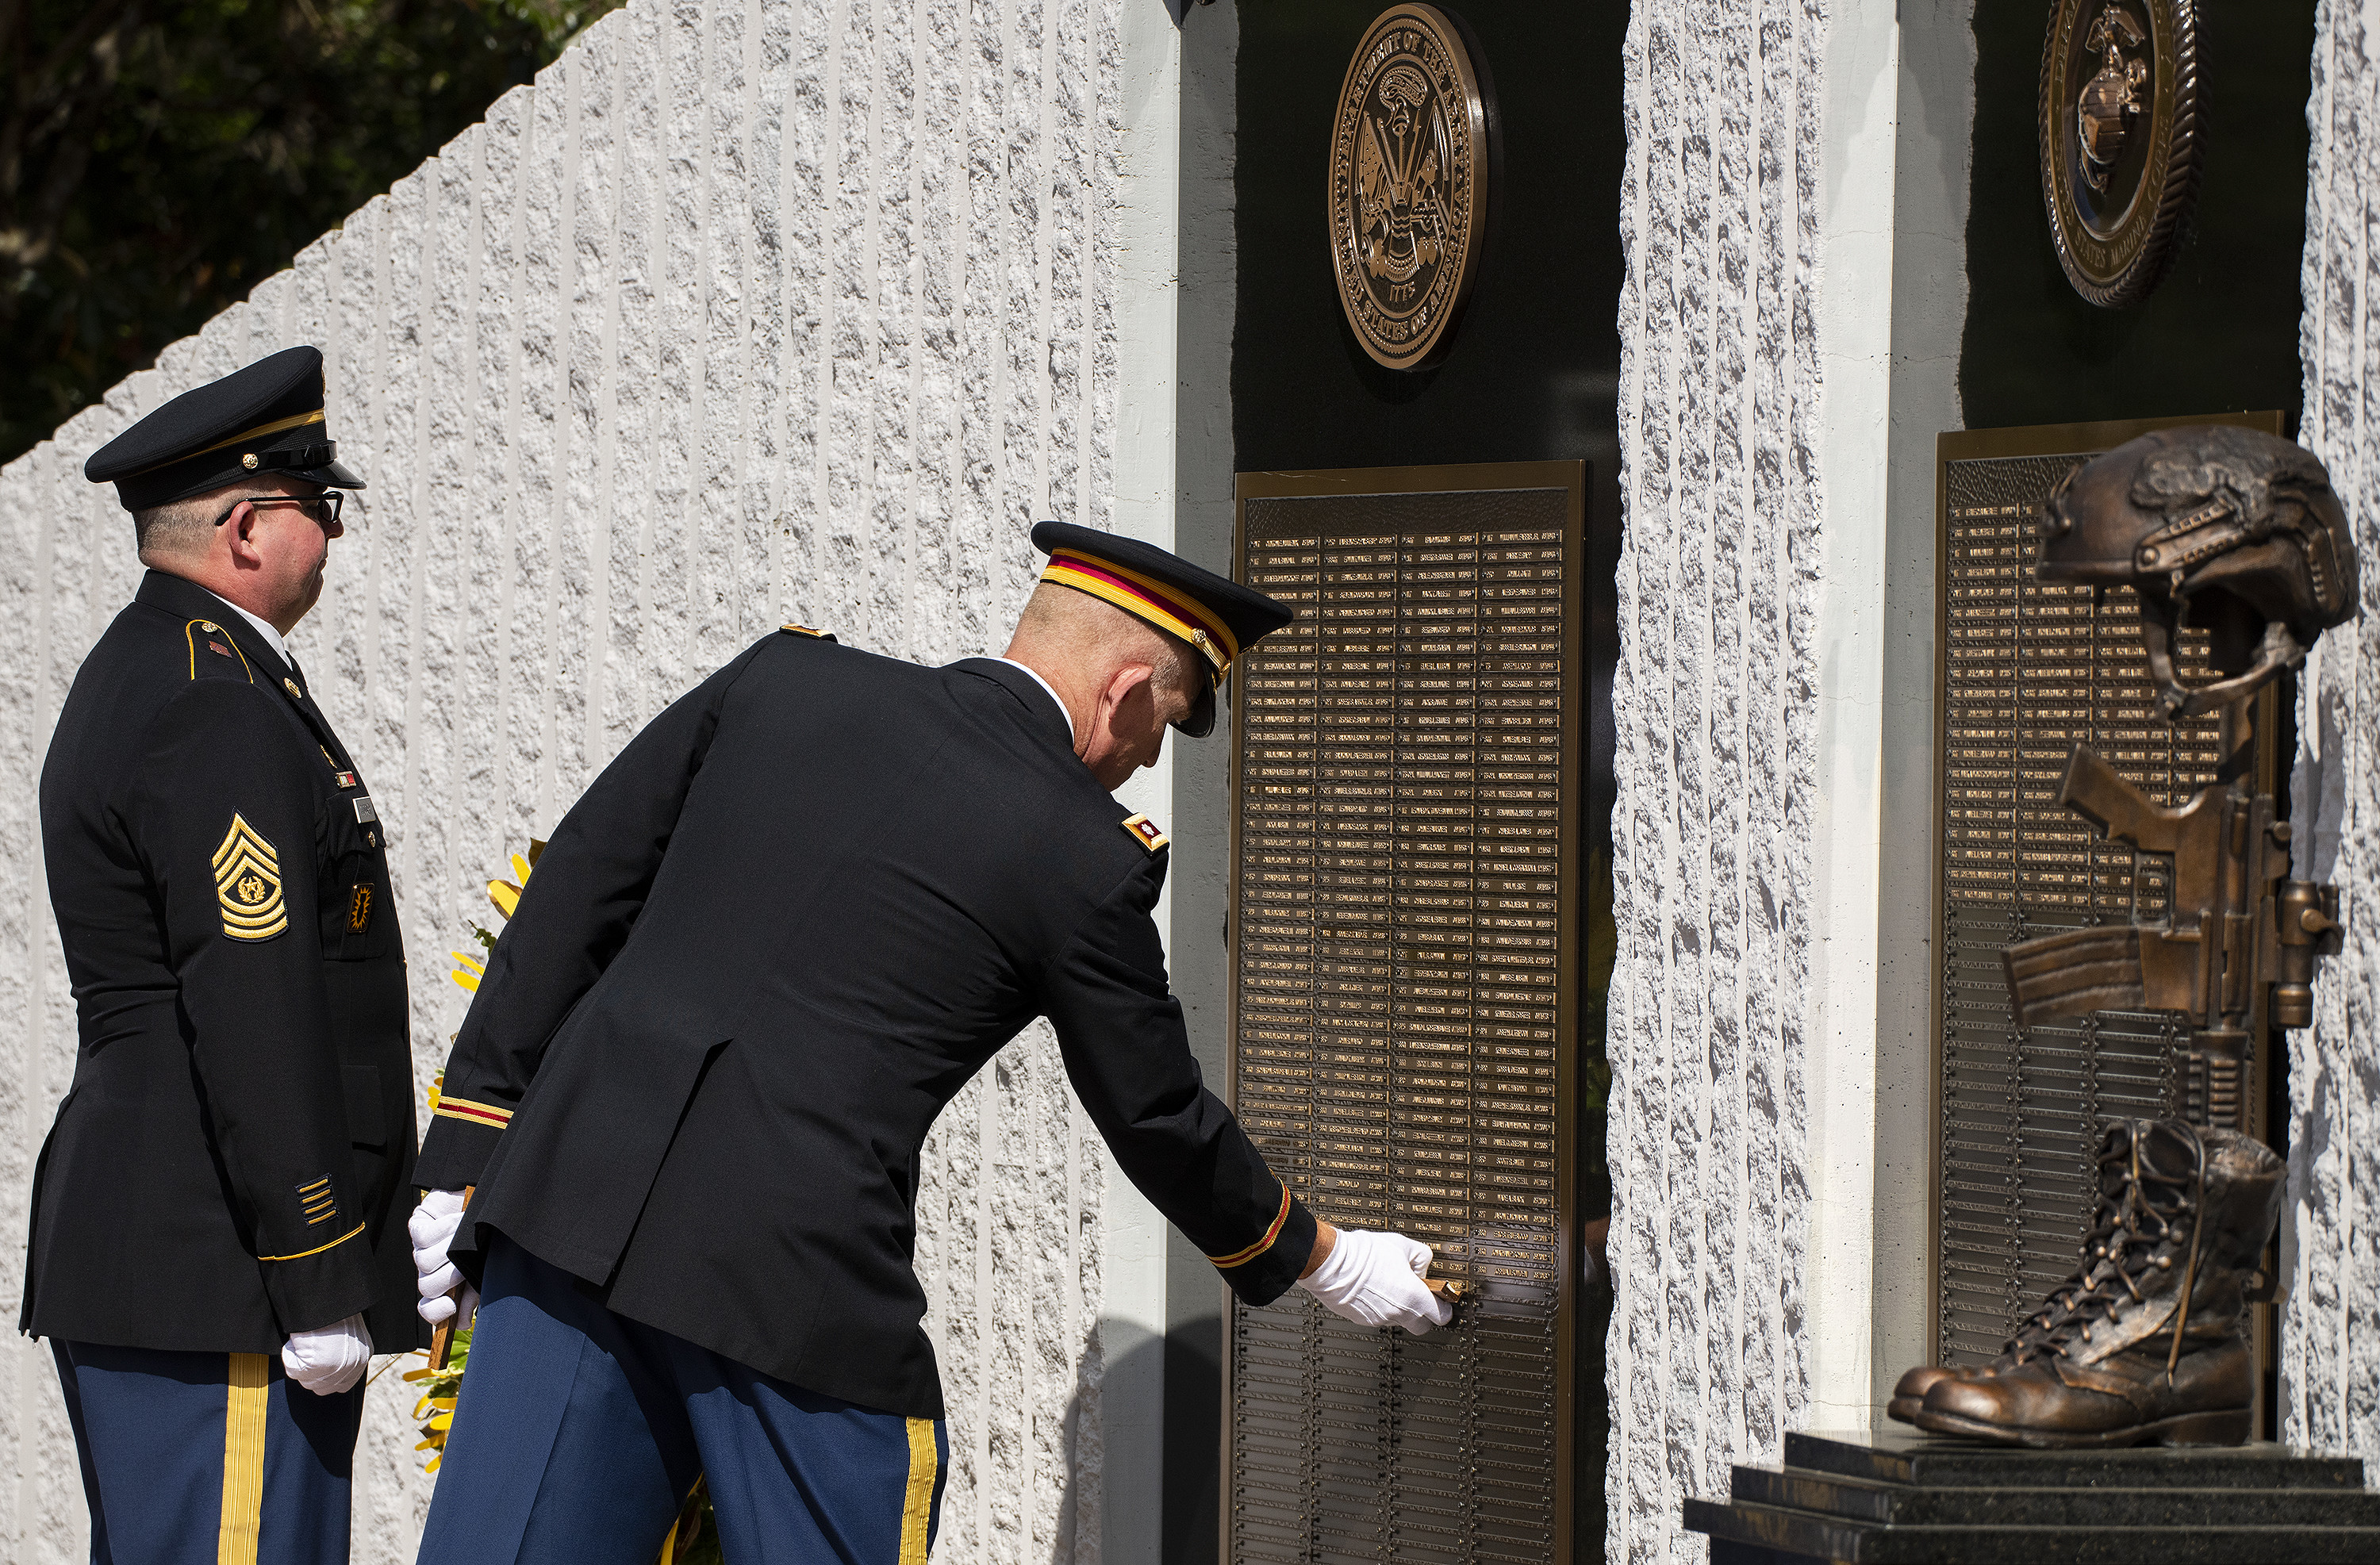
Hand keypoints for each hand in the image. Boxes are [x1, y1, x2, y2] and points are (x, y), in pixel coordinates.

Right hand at [282, 1314, 371, 1394]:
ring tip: (305, 1341)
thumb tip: (324, 1371)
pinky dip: (289, 1355)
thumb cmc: (332, 1312)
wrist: (327, 1298)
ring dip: (299, 1361)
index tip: (314, 1364)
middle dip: (308, 1372)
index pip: (341, 1386)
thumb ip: (341, 1355)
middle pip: (320, 1388)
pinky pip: (293, 1370)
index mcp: (363, 1357)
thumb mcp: (346, 1337)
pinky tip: (298, 1340)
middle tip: (308, 1348)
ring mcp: (335, 1368)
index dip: (323, 1378)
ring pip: (305, 1381)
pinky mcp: (316, 1365)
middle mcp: (352, 1366)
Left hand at [410, 1188, 476, 1326]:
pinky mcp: (418, 1227)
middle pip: (427, 1287)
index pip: (430, 1309)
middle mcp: (431, 1269)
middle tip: (465, 1262)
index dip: (436, 1313)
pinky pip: (422, 1237)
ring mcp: (422, 1248)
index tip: (450, 1306)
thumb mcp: (485, 1268)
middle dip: (449, 1276)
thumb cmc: (486, 1236)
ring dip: (447, 1247)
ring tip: (464, 1235)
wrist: (483, 1197)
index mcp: (446, 1284)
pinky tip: (456, 1221)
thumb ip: (474, 1294)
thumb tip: (463, 1323)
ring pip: (422, 1262)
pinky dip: (442, 1228)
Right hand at [1294, 1227, 1452, 1334]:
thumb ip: (1421, 1257)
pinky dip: (1380, 1308)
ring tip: (1389, 1286)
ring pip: (1399, 1321)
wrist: (1332, 1263)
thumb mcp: (1403, 1245)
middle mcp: (1398, 1313)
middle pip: (1422, 1327)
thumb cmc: (1364, 1254)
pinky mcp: (1362, 1320)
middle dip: (1424, 1314)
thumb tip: (1423, 1267)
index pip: (1441, 1316)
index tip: (1441, 1299)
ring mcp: (1379, 1319)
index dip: (1444, 1308)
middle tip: (1418, 1296)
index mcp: (1413, 1297)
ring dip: (1399, 1309)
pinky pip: (1379, 1318)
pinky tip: (1373, 1289)